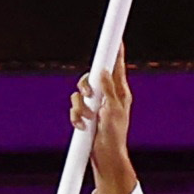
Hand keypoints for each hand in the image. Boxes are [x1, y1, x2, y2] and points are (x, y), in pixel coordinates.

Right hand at [78, 61, 138, 193]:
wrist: (106, 157)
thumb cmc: (115, 135)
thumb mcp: (114, 110)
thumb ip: (109, 89)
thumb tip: (104, 70)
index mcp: (119, 91)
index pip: (116, 66)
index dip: (115, 51)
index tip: (116, 37)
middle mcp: (107, 94)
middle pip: (91, 76)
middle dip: (86, 86)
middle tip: (90, 96)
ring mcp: (95, 104)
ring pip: (79, 93)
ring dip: (80, 106)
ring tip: (88, 118)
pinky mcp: (85, 114)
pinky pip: (74, 108)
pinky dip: (75, 116)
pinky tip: (83, 126)